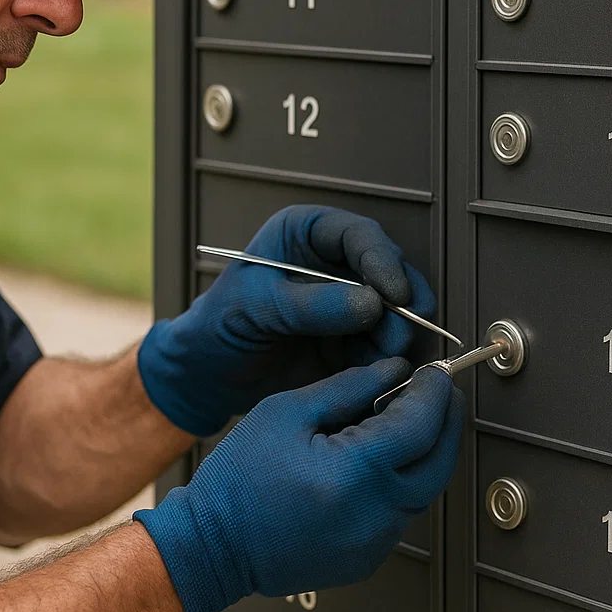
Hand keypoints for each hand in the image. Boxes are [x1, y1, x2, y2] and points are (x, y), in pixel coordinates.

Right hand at [135, 358, 463, 611]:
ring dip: (426, 451)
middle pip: (440, 461)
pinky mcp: (368, 557)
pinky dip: (403, 480)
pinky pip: (402, 512)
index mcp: (355, 474)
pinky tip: (380, 459)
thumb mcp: (286, 411)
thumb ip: (347, 388)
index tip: (433, 372)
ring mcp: (375, 542)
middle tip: (436, 392)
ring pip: (426, 488)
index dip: (433, 393)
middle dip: (445, 420)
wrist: (214, 546)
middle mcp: (375, 514)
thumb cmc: (239, 481)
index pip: (421, 425)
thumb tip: (393, 371)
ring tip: (404, 420)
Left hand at [137, 205, 434, 435]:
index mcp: (307, 235)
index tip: (395, 292)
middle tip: (397, 336)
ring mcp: (351, 304)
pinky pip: (386, 350)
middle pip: (389, 274)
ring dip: (397, 339)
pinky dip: (388, 363)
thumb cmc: (221, 323)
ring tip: (385, 360)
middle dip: (400, 307)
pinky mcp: (357, 342)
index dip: (382, 261)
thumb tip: (370, 303)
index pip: (357, 236)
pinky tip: (379, 377)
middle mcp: (336, 265)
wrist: (212, 374)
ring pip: (397, 314)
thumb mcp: (257, 307)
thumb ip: (311, 305)